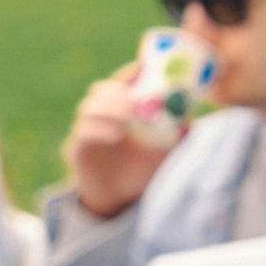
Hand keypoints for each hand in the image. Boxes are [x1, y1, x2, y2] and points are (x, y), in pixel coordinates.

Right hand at [64, 65, 172, 218]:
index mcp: (122, 109)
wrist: (118, 197)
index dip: (131, 73)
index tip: (143, 68)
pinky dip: (99, 131)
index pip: (123, 83)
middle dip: (117, 90)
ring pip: (90, 109)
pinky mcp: (77, 148)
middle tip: (132, 96)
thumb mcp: (165, 152)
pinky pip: (84, 133)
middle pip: (101, 91)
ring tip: (125, 116)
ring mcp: (87, 130)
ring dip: (108, 109)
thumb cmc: (141, 170)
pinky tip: (116, 136)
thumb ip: (177, 136)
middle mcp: (101, 116)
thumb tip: (189, 122)